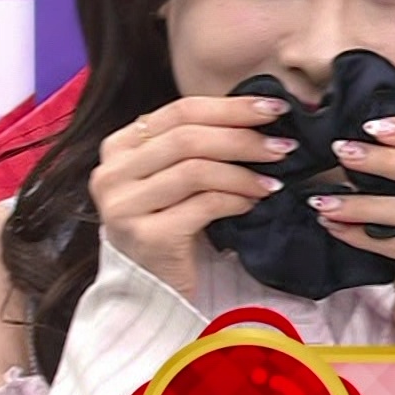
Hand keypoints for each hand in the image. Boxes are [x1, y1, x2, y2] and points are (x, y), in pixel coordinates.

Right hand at [91, 96, 293, 298]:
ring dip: (244, 173)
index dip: (231, 107)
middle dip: (243, 137)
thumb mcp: (172, 175)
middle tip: (283, 146)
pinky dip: (235, 199)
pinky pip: (203, 206)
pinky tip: (254, 202)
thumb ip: (198, 142)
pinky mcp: (146, 237)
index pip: (180, 111)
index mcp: (119, 146)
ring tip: (273, 180)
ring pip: (195, 170)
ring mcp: (123, 206)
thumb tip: (260, 111)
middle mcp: (112, 173)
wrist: (150, 287)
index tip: (273, 107)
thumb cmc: (170, 222)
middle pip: (188, 138)